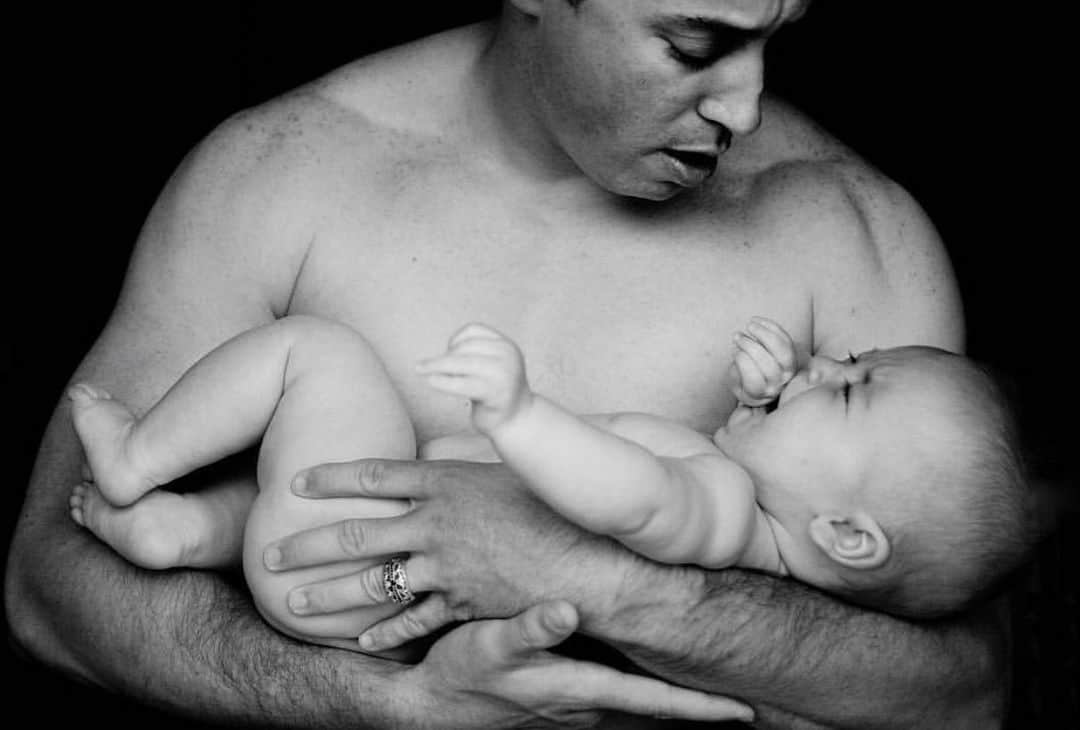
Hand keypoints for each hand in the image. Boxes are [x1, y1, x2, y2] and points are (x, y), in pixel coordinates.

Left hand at [264, 460, 635, 643]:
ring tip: (294, 602)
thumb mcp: (504, 471)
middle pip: (356, 532)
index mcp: (445, 482)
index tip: (296, 481)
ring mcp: (445, 566)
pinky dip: (386, 633)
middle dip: (308, 544)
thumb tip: (436, 457)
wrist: (587, 559)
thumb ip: (462, 468)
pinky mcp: (460, 602)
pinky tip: (361, 642)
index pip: (374, 474)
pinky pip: (413, 621)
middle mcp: (436, 523)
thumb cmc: (553, 506)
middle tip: (270, 554)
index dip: (331, 477)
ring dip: (328, 595)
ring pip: (372, 583)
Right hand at [404, 599, 753, 727]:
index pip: (653, 702)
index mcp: (577, 689)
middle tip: (748, 694)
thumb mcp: (488, 643)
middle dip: (700, 703)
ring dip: (675, 698)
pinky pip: (615, 696)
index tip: (745, 710)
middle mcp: (584, 706)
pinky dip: (644, 692)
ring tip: (714, 685)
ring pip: (637, 703)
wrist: (429, 706)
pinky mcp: (559, 699)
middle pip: (656, 707)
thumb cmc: (458, 672)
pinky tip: (650, 673)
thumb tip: (566, 610)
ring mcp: (573, 708)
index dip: (700, 706)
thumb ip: (529, 627)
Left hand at [417, 322, 531, 432]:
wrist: (517, 420)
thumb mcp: (491, 366)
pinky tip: (431, 381)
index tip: (448, 354)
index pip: (473, 330)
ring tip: (424, 372)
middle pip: (464, 347)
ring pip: (460, 363)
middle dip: (444, 356)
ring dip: (437, 366)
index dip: (454, 339)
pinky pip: (461, 384)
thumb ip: (472, 355)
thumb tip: (438, 357)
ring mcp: (503, 374)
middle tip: (431, 369)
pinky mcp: (494, 393)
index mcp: (506, 345)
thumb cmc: (496, 393)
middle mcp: (507, 356)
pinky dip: (443, 382)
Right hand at [728, 316, 797, 406]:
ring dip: (765, 334)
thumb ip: (735, 374)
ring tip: (749, 325)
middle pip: (769, 366)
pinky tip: (756, 320)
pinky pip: (786, 339)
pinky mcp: (794, 355)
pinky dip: (771, 327)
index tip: (734, 352)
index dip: (743, 364)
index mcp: (760, 394)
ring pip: (783, 351)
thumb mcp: (735, 382)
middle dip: (750, 347)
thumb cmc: (744, 380)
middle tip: (737, 336)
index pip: (755, 381)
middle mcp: (778, 384)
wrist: (764, 379)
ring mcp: (788, 370)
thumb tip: (739, 354)